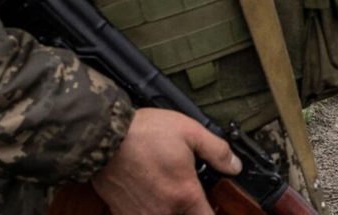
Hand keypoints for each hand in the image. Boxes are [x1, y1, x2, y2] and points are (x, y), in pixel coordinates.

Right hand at [90, 108, 239, 214]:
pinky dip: (149, 209)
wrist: (102, 137)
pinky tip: (151, 193)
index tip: (214, 206)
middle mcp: (164, 212)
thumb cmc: (144, 133)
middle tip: (189, 193)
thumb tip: (235, 166)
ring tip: (169, 190)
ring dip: (170, 209)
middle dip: (191, 209)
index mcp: (184, 195)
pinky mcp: (123, 214)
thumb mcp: (190, 131)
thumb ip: (217, 151)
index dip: (213, 213)